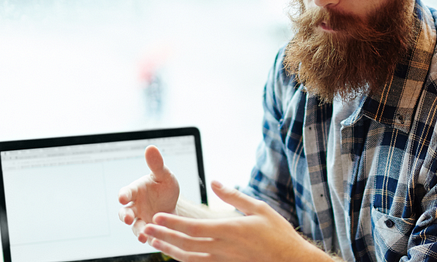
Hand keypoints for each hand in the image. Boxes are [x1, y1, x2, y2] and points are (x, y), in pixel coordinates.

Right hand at [118, 145, 179, 242]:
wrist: (173, 203)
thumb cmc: (164, 186)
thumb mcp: (164, 175)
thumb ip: (156, 165)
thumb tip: (151, 147)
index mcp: (136, 191)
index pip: (126, 192)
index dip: (124, 195)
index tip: (123, 197)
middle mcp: (135, 207)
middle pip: (125, 213)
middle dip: (125, 216)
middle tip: (128, 219)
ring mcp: (142, 220)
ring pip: (136, 228)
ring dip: (138, 231)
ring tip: (143, 235)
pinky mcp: (152, 231)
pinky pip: (149, 236)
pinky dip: (151, 239)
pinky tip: (157, 241)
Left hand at [141, 181, 329, 261]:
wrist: (290, 261)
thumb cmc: (277, 233)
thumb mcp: (259, 208)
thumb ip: (233, 196)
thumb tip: (214, 182)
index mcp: (229, 230)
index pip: (194, 228)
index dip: (173, 222)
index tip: (157, 216)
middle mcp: (223, 248)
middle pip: (186, 243)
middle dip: (164, 235)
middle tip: (145, 228)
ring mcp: (223, 261)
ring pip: (189, 257)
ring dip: (169, 250)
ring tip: (154, 241)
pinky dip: (184, 259)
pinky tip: (174, 254)